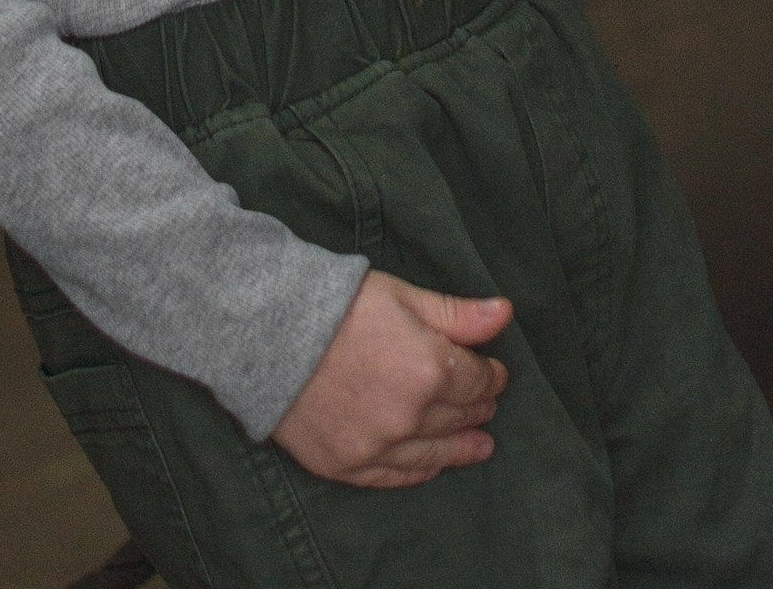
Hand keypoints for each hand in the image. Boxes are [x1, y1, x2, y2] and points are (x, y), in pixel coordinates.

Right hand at [271, 271, 512, 488]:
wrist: (267, 332)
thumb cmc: (338, 304)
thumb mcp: (402, 296)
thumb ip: (457, 314)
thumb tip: (505, 314)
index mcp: (431, 369)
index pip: (479, 381)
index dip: (491, 374)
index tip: (493, 370)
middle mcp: (410, 417)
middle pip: (459, 417)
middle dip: (477, 406)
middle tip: (485, 402)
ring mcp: (378, 447)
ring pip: (435, 454)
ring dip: (461, 447)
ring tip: (480, 446)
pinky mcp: (347, 466)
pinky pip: (396, 477)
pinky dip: (419, 471)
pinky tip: (432, 466)